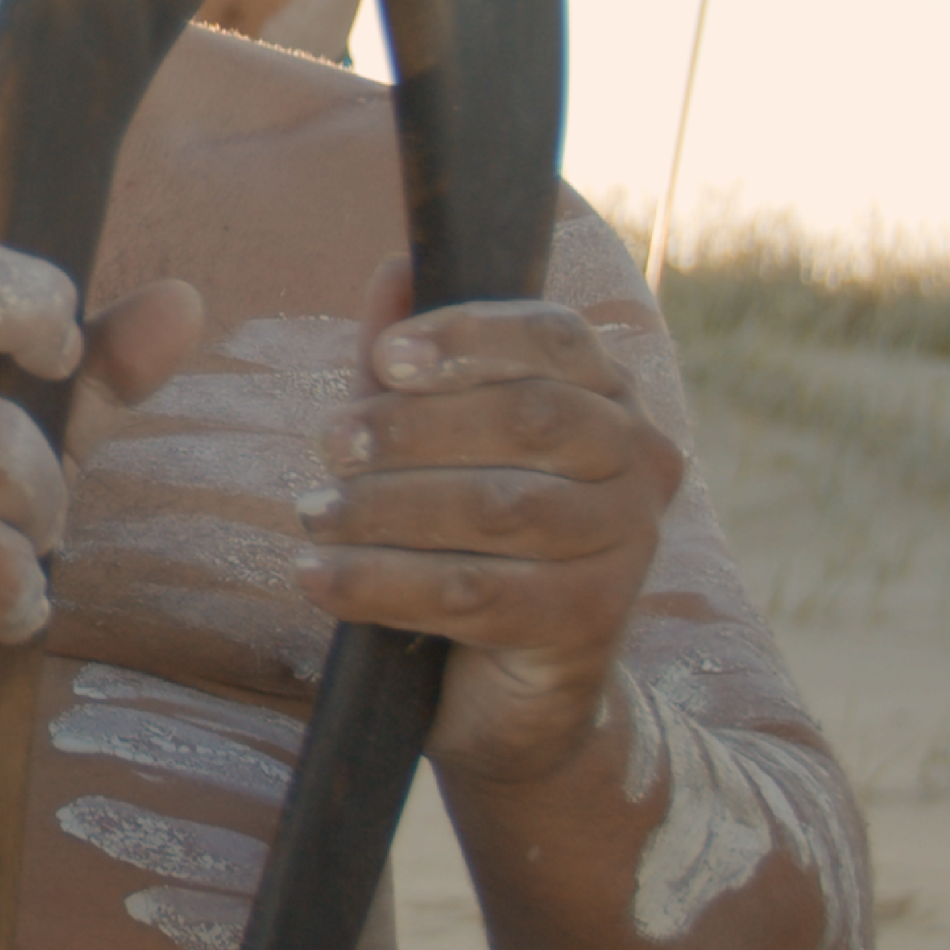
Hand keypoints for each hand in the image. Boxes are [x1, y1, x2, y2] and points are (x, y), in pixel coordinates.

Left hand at [297, 259, 683, 784]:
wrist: (513, 681)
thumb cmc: (465, 530)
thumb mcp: (432, 437)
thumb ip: (412, 359)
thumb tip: (396, 268)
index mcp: (607, 391)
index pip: (552, 337)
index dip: (468, 338)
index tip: (385, 357)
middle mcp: (637, 458)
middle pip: (527, 419)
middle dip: (414, 428)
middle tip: (327, 443)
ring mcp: (625, 542)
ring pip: (498, 509)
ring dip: (387, 508)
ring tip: (312, 514)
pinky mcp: (590, 620)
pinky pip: (476, 593)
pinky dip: (383, 584)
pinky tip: (317, 578)